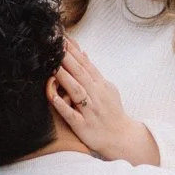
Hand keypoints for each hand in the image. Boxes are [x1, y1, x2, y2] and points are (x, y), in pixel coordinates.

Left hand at [48, 40, 159, 165]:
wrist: (122, 137)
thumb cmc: (111, 112)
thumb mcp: (106, 89)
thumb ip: (93, 72)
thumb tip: (83, 53)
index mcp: (100, 85)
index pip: (85, 64)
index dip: (73, 50)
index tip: (61, 37)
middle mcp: (96, 95)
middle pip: (80, 73)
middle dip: (67, 58)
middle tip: (54, 44)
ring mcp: (90, 110)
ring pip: (76, 91)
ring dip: (65, 78)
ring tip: (53, 66)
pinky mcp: (84, 126)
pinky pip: (72, 115)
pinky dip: (63, 106)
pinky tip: (52, 97)